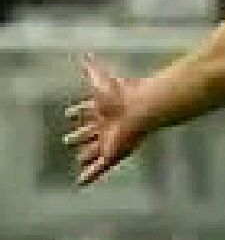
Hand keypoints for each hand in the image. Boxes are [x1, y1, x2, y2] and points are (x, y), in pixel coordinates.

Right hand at [63, 54, 147, 186]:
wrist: (142, 109)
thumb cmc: (122, 94)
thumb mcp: (101, 80)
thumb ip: (92, 69)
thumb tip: (85, 56)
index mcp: (103, 108)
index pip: (87, 109)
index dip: (79, 111)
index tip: (69, 113)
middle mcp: (106, 125)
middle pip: (90, 131)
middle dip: (79, 136)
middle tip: (67, 139)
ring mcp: (110, 140)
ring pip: (94, 150)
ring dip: (87, 155)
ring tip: (80, 160)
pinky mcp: (112, 154)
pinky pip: (99, 168)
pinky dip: (89, 175)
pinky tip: (80, 183)